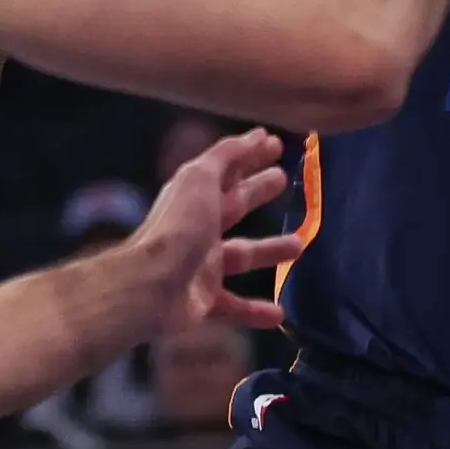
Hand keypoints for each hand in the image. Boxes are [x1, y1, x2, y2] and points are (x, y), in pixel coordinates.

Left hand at [100, 130, 306, 351]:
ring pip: (241, 255)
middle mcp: (198, 228)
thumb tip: (256, 133)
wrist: (150, 286)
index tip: (275, 144)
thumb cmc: (178, 227)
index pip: (227, 170)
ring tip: (299, 245)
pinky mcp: (203, 301)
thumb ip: (226, 156)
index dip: (249, 155)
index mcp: (196, 197)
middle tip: (284, 179)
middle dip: (257, 191)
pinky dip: (255, 311)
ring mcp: (200, 266)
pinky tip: (280, 314)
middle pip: (234, 205)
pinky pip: (233, 306)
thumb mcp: (201, 179)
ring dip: (269, 250)